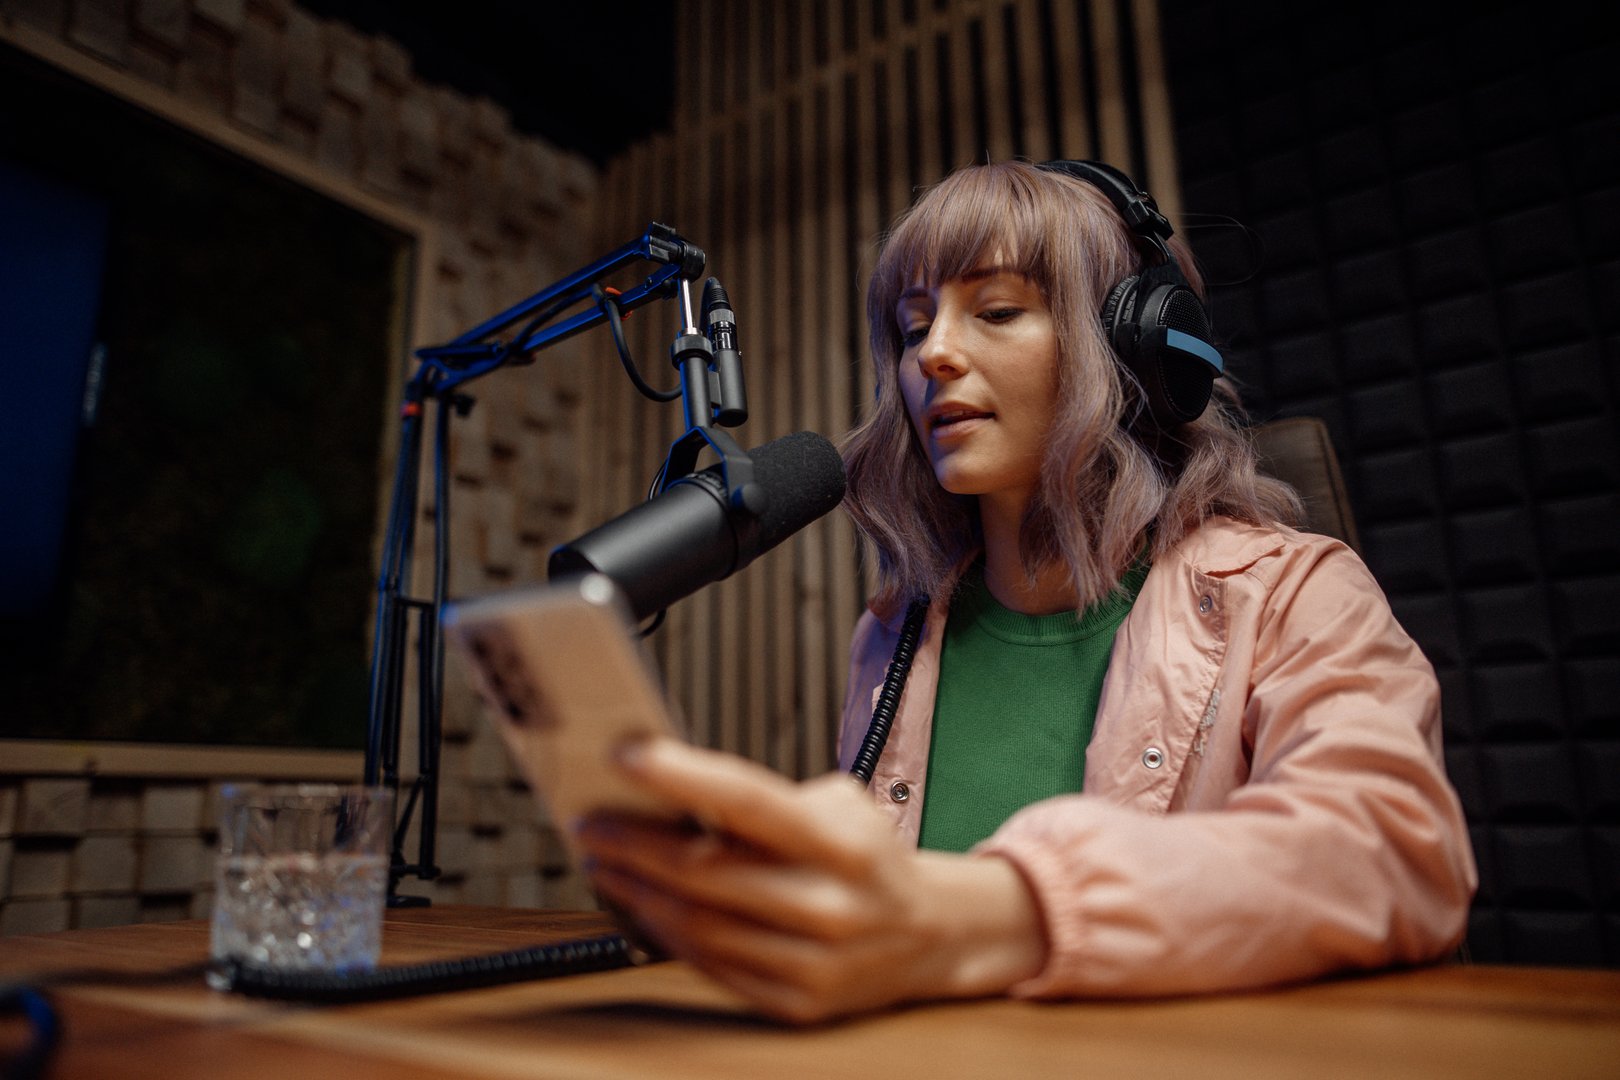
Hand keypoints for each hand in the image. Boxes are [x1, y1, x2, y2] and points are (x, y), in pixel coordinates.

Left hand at [575, 737, 1046, 1022]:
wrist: (933, 934)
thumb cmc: (870, 857)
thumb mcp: (840, 805)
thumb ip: (766, 800)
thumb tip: (674, 793)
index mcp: (841, 843)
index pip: (746, 799)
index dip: (679, 774)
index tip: (625, 754)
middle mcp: (829, 905)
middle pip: (703, 871)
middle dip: (632, 843)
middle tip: (591, 822)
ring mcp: (813, 962)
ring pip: (697, 925)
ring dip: (637, 892)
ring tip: (604, 864)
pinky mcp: (798, 1004)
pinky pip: (711, 967)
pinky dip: (666, 935)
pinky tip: (644, 908)